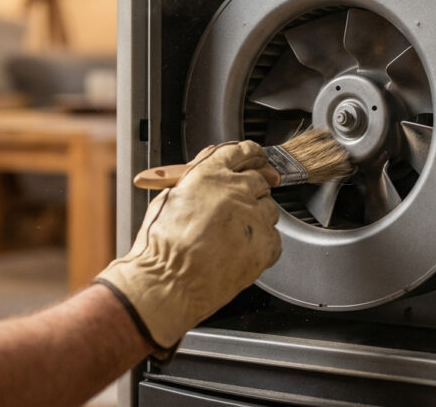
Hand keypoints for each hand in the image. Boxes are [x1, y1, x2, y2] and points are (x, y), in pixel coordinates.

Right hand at [95, 141, 280, 353]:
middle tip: (241, 206)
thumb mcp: (169, 199)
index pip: (241, 151)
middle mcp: (235, 190)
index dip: (253, 154)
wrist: (169, 284)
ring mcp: (253, 216)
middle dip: (253, 191)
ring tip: (232, 237)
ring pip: (270, 209)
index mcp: (209, 174)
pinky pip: (274, 237)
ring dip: (257, 218)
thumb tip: (207, 173)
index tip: (259, 158)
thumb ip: (195, 180)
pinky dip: (262, 244)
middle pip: (259, 180)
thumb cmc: (161, 248)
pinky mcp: (265, 243)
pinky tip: (241, 252)